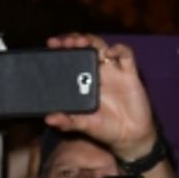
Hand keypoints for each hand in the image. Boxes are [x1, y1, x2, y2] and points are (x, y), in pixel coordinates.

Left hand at [45, 34, 156, 160]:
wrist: (130, 136)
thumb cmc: (105, 128)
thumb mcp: (83, 126)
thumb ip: (67, 122)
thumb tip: (48, 119)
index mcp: (83, 81)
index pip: (71, 59)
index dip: (62, 49)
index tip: (51, 45)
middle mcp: (97, 72)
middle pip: (84, 48)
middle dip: (73, 41)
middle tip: (63, 42)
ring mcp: (113, 71)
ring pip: (102, 47)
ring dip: (91, 41)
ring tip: (80, 41)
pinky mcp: (130, 74)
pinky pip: (126, 55)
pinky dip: (119, 50)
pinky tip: (109, 52)